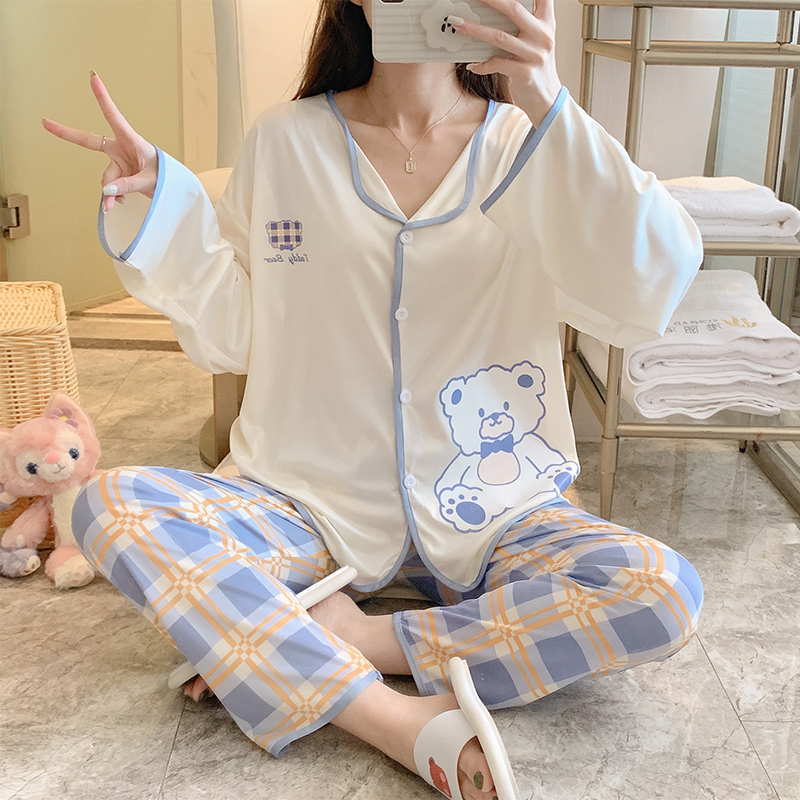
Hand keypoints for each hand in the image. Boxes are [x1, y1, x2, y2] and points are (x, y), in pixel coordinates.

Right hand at [42, 72, 158, 212]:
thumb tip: (106, 192)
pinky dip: (112, 197)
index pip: (113, 116)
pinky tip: (119, 203)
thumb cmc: (167, 177)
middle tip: (45, 123)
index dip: (102, 97)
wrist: (174, 189)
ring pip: (105, 178)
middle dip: (67, 134)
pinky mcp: (119, 175)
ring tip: (115, 205)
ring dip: (109, 192)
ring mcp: (119, 162)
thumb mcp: (150, 181)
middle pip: (89, 142)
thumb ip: (128, 185)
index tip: (93, 77)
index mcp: (131, 140)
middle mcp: (121, 149)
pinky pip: (110, 188)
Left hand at [448, 0, 560, 126]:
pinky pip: (497, 64)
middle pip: (513, 9)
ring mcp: (534, 55)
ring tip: (457, 23)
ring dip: (475, 30)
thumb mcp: (538, 40)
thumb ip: (526, 23)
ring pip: (499, 37)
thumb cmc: (536, 67)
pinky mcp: (524, 73)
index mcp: (546, 23)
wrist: (546, 99)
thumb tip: (496, 10)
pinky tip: (472, 65)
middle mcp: (542, 36)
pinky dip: (482, 64)